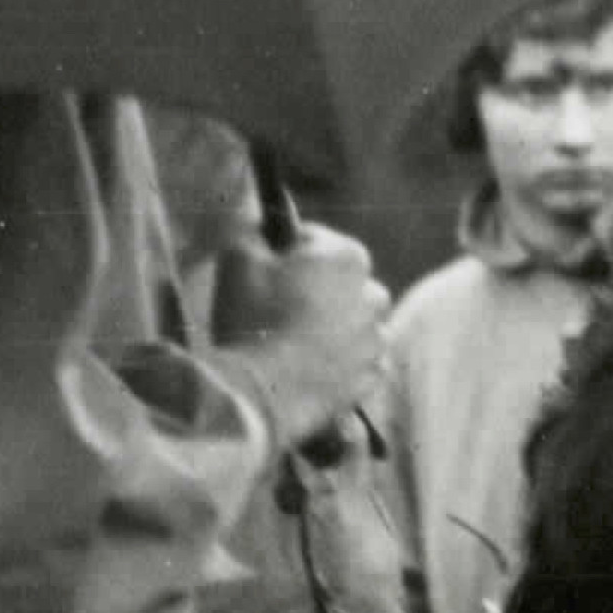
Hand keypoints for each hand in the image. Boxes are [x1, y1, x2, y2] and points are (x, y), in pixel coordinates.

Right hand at [215, 223, 389, 451]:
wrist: (260, 393)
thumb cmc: (251, 319)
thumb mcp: (238, 256)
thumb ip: (253, 227)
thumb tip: (260, 219)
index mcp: (348, 256)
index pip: (313, 239)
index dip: (284, 252)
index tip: (264, 271)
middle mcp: (373, 295)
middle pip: (340, 281)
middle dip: (315, 288)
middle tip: (276, 308)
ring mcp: (375, 341)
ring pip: (353, 323)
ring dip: (331, 326)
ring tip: (292, 341)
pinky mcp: (369, 379)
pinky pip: (357, 362)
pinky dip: (339, 362)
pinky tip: (307, 367)